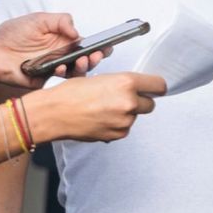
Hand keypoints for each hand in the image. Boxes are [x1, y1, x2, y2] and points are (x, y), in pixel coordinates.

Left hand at [0, 12, 107, 93]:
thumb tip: (77, 31)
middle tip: (96, 55)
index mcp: (63, 42)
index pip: (86, 45)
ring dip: (83, 67)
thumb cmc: (13, 34)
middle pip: (86, 61)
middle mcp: (62, 57)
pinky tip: (60, 67)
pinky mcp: (46, 82)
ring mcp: (55, 70)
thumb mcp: (38, 19)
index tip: (108, 45)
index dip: (99, 46)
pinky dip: (64, 74)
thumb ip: (60, 21)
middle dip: (95, 58)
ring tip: (82, 60)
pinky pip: (60, 82)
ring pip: (77, 73)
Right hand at [25, 71, 166, 144]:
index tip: (153, 88)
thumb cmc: (71, 93)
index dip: (155, 87)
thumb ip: (122, 83)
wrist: (54, 113)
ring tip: (104, 108)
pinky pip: (124, 129)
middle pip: (150, 104)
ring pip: (135, 117)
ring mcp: (124, 121)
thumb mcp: (100, 78)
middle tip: (123, 98)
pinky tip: (101, 119)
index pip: (159, 86)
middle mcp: (129, 102)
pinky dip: (117, 125)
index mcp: (126, 82)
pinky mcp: (117, 135)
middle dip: (140, 101)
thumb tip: (135, 88)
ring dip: (126, 114)